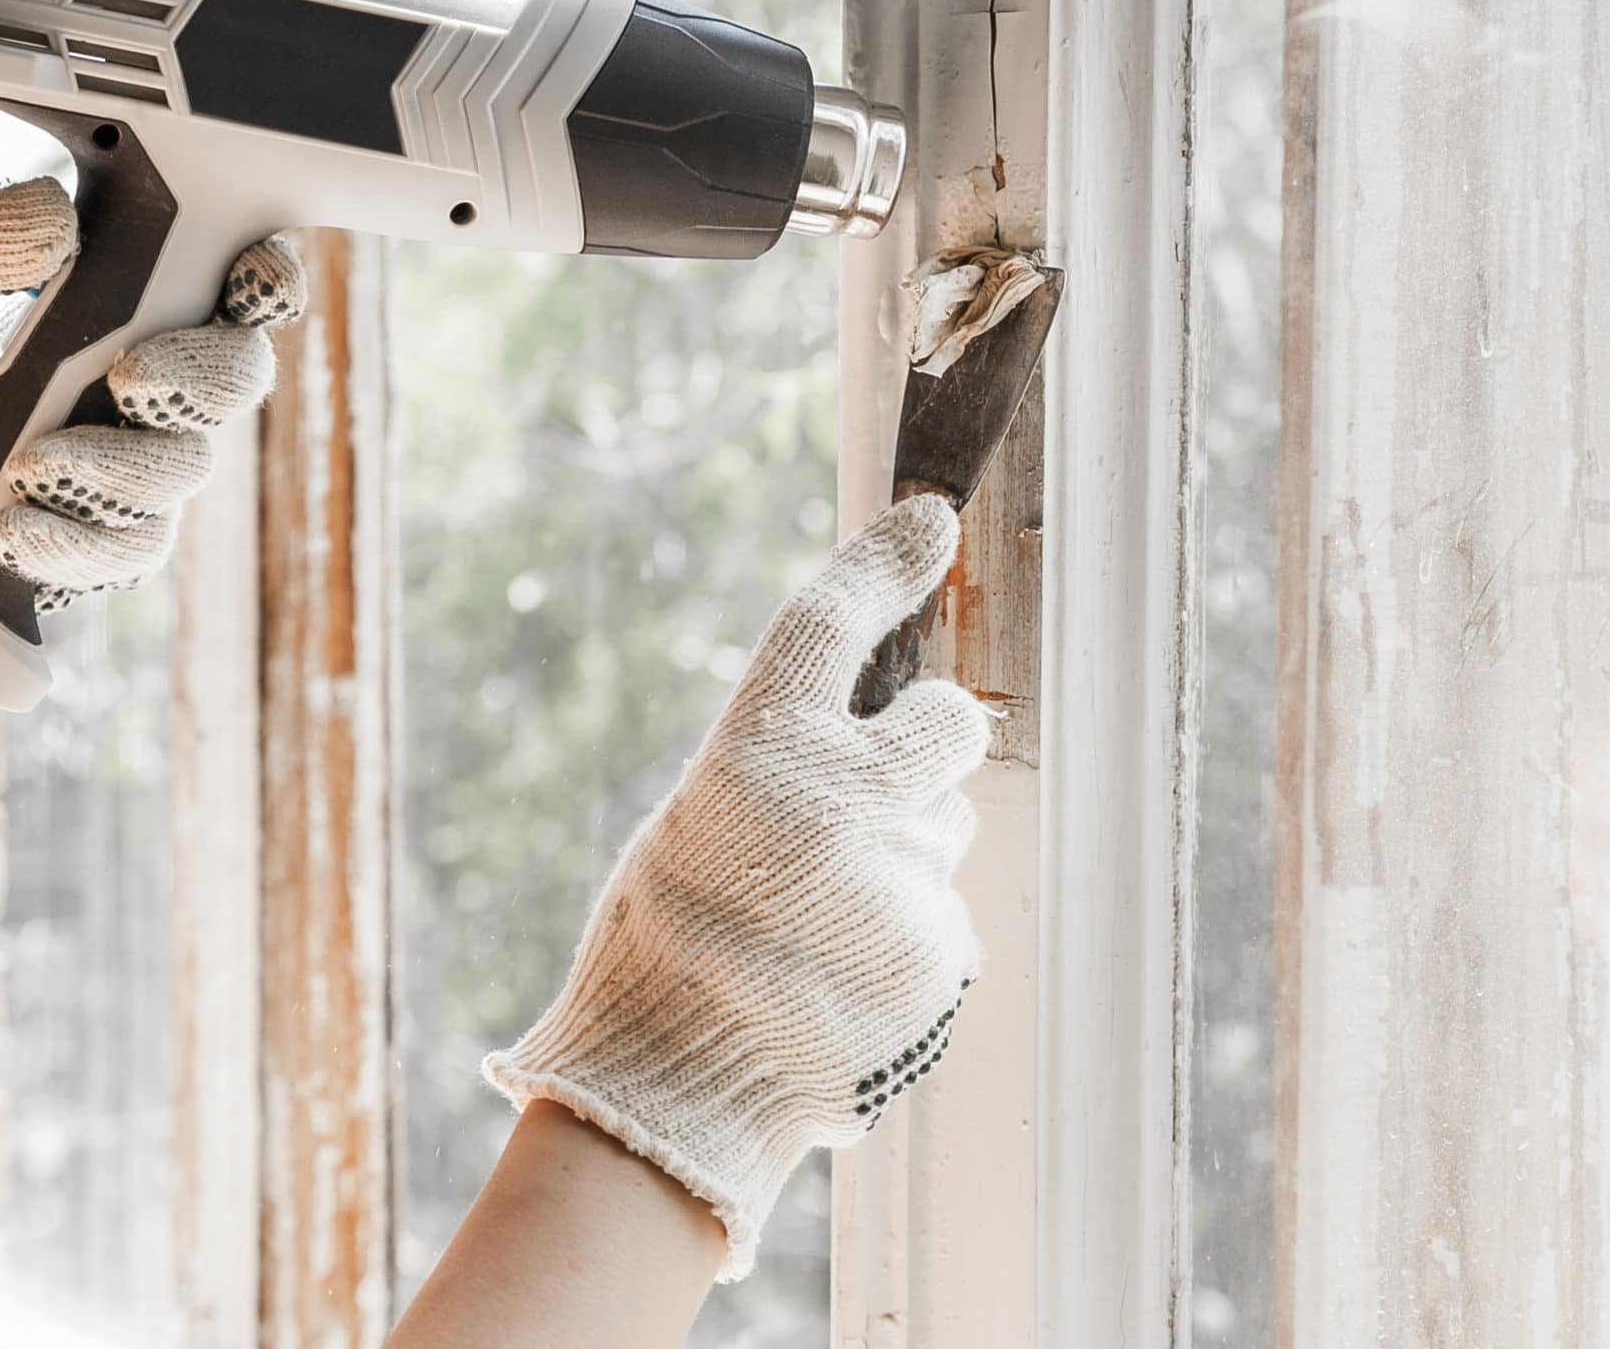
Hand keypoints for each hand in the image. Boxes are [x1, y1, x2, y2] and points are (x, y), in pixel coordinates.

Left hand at [0, 178, 303, 737]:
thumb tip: (54, 211)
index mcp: (117, 308)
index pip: (226, 285)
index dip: (263, 279)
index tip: (248, 278)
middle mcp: (142, 389)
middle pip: (237, 380)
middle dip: (202, 377)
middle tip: (131, 377)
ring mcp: (132, 473)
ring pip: (186, 469)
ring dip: (118, 466)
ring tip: (32, 464)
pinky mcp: (105, 550)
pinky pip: (130, 549)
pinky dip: (73, 540)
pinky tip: (13, 529)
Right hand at [483, 494, 989, 1279]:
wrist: (672, 1091)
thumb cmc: (662, 946)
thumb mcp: (699, 822)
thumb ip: (786, 765)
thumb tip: (877, 723)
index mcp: (754, 757)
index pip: (830, 621)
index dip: (882, 560)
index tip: (926, 519)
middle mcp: (837, 807)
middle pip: (946, 723)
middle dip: (934, 733)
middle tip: (896, 765)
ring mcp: (897, 886)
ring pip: (946, 832)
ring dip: (908, 851)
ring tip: (825, 916)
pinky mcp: (939, 960)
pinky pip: (945, 916)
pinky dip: (906, 936)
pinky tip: (843, 973)